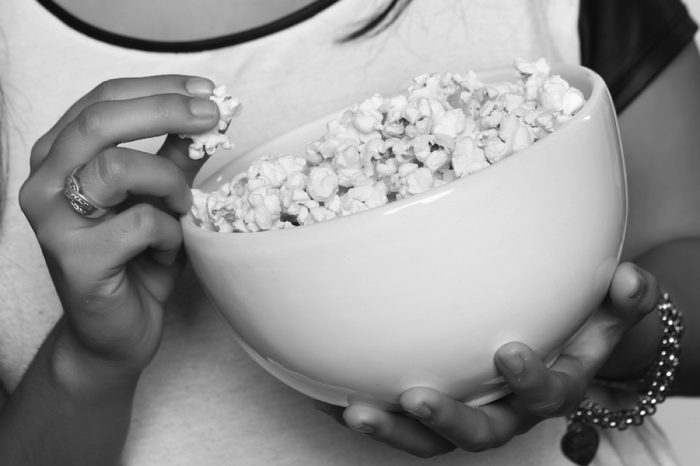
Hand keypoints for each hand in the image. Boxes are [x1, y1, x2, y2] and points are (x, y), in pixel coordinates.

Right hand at [19, 75, 220, 374]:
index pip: (103, 99)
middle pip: (101, 120)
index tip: (206, 91)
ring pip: (118, 168)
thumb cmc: (137, 261)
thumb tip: (205, 116)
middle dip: (167, 111)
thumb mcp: (162, 199)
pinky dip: (170, 232)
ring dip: (168, 184)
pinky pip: (139, 223)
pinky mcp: (73, 258)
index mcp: (61, 156)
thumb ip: (175, 158)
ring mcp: (52, 220)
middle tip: (213, 118)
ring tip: (182, 207)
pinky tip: (167, 248)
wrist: (116, 333)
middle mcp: (44, 180)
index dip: (159, 88)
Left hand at [315, 262, 660, 456]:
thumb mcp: (608, 312)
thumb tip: (630, 278)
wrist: (559, 352)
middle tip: (416, 398)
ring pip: (430, 439)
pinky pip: (399, 419)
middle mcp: (507, 410)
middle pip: (481, 434)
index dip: (530, 381)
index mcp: (550, 387)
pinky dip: (367, 410)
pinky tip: (329, 395)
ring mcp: (468, 411)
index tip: (510, 353)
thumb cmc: (579, 328)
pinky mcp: (435, 407)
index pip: (547, 394)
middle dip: (449, 421)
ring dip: (393, 428)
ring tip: (355, 411)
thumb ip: (623, 299)